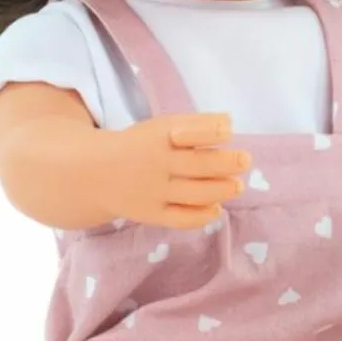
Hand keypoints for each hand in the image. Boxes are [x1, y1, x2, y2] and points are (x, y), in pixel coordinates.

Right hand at [108, 112, 250, 228]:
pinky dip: (203, 216)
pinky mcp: (151, 214)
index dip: (212, 131)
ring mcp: (154, 191)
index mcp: (159, 135)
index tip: (229, 132)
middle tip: (245, 160)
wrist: (95, 173)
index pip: (189, 132)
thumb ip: (196, 124)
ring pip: (195, 193)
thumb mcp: (162, 126)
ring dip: (222, 189)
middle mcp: (157, 163)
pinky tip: (217, 208)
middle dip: (227, 163)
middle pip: (197, 165)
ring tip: (238, 185)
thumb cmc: (141, 144)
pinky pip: (181, 218)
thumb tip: (230, 122)